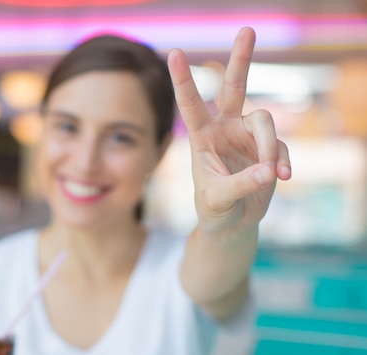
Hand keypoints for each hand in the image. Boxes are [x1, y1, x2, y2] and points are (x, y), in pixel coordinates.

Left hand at [167, 27, 290, 234]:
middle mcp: (225, 129)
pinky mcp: (269, 148)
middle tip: (247, 29)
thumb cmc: (214, 209)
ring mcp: (248, 136)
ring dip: (270, 147)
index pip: (191, 104)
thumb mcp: (218, 199)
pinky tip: (282, 178)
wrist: (232, 223)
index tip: (174, 52)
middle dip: (240, 59)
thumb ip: (240, 185)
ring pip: (265, 121)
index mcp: (202, 137)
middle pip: (234, 87)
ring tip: (271, 175)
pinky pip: (282, 146)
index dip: (184, 80)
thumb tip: (269, 171)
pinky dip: (283, 161)